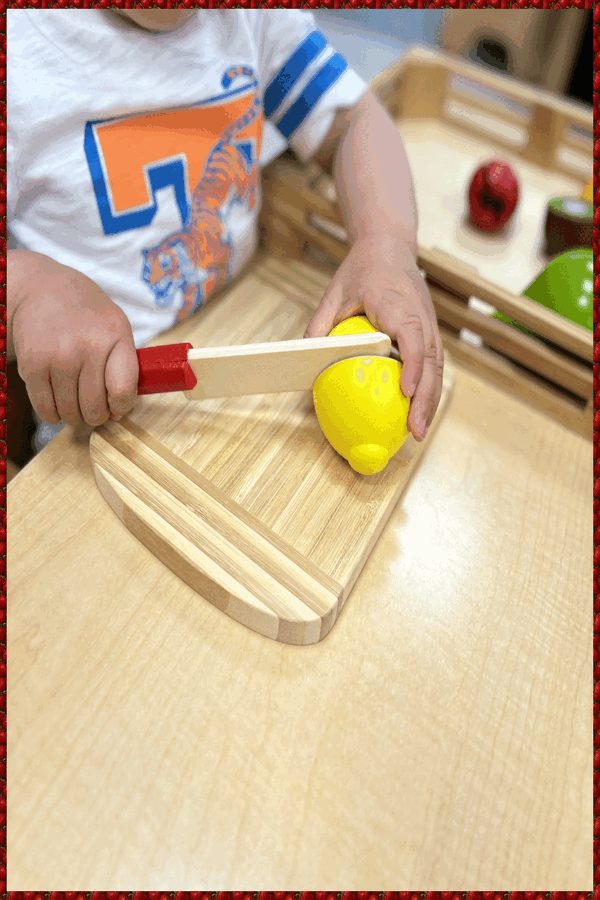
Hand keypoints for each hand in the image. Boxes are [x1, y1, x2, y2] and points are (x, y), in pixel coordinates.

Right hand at [9, 251, 138, 427]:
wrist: (41, 289)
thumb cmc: (86, 314)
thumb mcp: (116, 326)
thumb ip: (124, 364)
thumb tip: (119, 410)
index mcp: (115, 335)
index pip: (123, 389)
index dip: (121, 407)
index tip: (116, 407)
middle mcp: (87, 346)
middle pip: (95, 407)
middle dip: (96, 416)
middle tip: (93, 412)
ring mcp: (58, 356)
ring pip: (70, 412)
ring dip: (73, 417)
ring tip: (75, 407)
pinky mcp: (32, 364)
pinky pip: (44, 408)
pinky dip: (52, 414)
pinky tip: (56, 406)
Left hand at [304, 235, 443, 440]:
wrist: (389, 246)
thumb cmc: (362, 269)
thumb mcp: (334, 292)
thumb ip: (321, 323)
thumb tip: (305, 358)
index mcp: (398, 303)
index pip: (412, 335)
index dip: (412, 365)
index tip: (405, 391)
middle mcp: (420, 314)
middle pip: (431, 360)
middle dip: (426, 398)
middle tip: (415, 430)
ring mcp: (429, 323)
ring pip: (437, 365)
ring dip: (431, 400)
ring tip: (419, 430)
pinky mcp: (430, 330)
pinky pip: (433, 363)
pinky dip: (428, 388)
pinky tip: (418, 411)